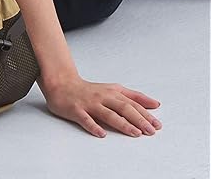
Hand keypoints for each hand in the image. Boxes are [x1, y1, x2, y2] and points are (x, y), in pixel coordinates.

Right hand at [38, 72, 161, 137]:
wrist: (62, 84)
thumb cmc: (88, 90)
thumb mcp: (112, 89)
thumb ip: (132, 96)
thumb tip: (154, 104)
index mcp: (112, 92)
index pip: (132, 102)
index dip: (145, 113)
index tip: (157, 124)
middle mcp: (102, 97)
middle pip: (123, 107)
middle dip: (139, 119)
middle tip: (151, 130)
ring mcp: (89, 103)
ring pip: (108, 113)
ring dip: (123, 123)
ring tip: (135, 133)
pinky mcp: (76, 110)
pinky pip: (86, 119)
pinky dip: (94, 126)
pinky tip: (101, 133)